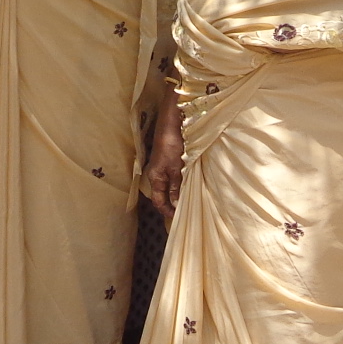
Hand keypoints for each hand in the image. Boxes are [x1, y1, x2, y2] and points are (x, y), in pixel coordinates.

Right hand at [144, 102, 184, 216]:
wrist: (172, 123)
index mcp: (154, 177)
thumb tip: (176, 205)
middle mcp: (156, 174)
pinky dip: (178, 185)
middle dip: (171, 205)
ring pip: (168, 187)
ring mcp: (162, 167)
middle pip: (161, 195)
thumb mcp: (176, 169)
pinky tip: (187, 186)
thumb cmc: (171, 145)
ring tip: (188, 202)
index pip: (158, 201)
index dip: (167, 212)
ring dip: (176, 195)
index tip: (179, 219)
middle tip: (185, 213)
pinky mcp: (168, 161)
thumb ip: (175, 187)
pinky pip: (172, 178)